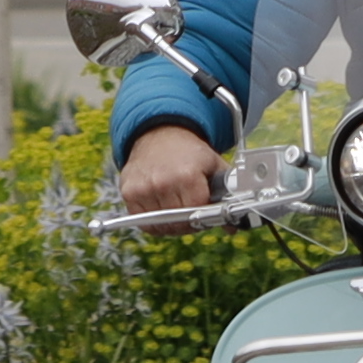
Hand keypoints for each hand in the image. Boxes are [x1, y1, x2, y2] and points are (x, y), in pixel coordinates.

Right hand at [111, 122, 225, 216]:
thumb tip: (233, 227)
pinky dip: (154, 222)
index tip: (205, 212)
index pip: (197, 213)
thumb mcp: (214, 165)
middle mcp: (162, 182)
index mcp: (187, 175)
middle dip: (189, 222)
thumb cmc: (189, 153)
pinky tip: (162, 209)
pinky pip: (144, 223)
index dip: (203, 217)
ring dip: (171, 223)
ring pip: (161, 225)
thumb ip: (228, 194)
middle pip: (179, 222)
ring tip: (177, 207)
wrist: (159, 135)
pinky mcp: (129, 192)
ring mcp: (143, 189)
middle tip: (192, 211)